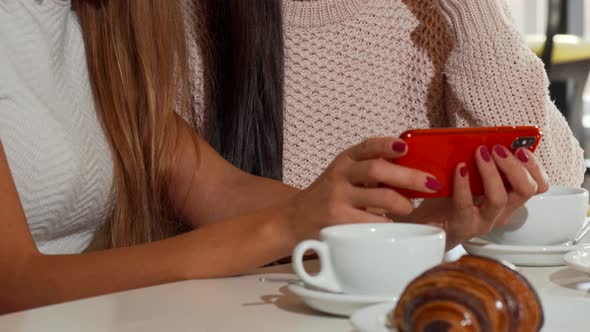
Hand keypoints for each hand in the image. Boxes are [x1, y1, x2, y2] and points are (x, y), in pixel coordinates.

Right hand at [283, 137, 443, 242]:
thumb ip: (370, 169)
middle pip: (377, 170)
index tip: (407, 147)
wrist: (295, 219)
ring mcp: (337, 198)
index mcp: (345, 159)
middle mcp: (340, 174)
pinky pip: (370, 221)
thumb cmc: (328, 196)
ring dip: (401, 202)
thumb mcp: (344, 174)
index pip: (368, 146)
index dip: (388, 145)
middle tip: (432, 184)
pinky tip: (391, 225)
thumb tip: (414, 168)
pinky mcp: (337, 221)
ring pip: (378, 196)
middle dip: (409, 177)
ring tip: (410, 208)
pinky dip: (386, 222)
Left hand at [414, 145, 548, 248]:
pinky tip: (459, 169)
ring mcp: (484, 221)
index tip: (521, 149)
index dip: (534, 166)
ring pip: (500, 198)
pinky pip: (467, 205)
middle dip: (515, 166)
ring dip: (491, 172)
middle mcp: (502, 211)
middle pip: (526, 190)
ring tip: (480, 153)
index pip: (538, 185)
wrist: (423, 222)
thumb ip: (484, 162)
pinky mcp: (463, 226)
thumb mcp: (472, 176)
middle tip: (498, 149)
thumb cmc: (448, 196)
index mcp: (509, 197)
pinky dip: (463, 184)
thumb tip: (488, 139)